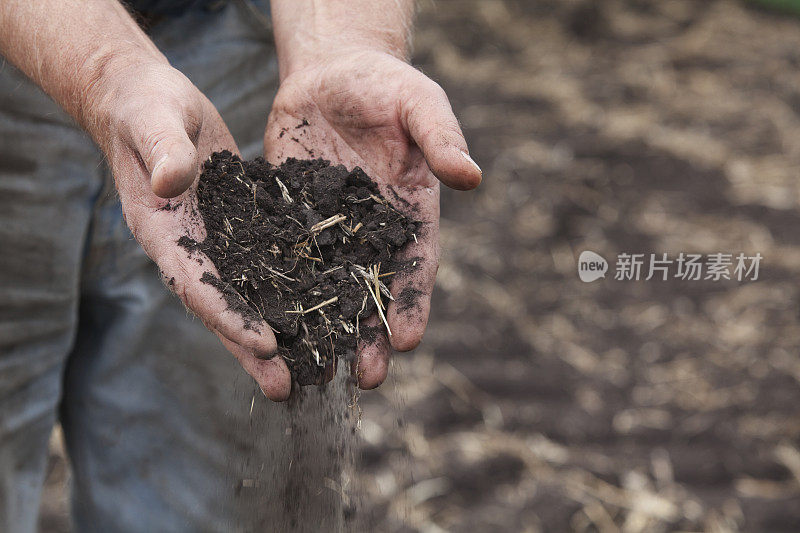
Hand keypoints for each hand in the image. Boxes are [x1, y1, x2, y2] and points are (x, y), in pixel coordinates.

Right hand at [89, 60, 291, 399]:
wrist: (149, 100)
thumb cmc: (144, 106)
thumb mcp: (153, 120)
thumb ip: (163, 151)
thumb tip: (172, 182)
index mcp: (162, 232)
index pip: (197, 284)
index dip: (229, 316)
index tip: (265, 344)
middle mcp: (190, 247)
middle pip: (223, 307)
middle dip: (254, 348)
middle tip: (287, 388)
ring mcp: (215, 240)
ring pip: (249, 293)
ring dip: (277, 330)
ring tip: (311, 368)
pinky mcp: (239, 225)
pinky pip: (267, 263)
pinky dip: (289, 289)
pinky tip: (321, 310)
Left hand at [264, 49, 480, 388]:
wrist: (332, 72)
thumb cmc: (384, 85)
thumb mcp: (417, 103)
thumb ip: (440, 139)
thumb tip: (471, 177)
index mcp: (410, 214)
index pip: (415, 266)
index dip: (412, 303)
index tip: (408, 341)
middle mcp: (372, 233)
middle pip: (373, 292)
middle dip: (371, 336)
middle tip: (366, 379)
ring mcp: (330, 231)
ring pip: (329, 289)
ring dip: (327, 330)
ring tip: (318, 371)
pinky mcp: (292, 221)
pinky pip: (286, 261)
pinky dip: (281, 295)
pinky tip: (271, 324)